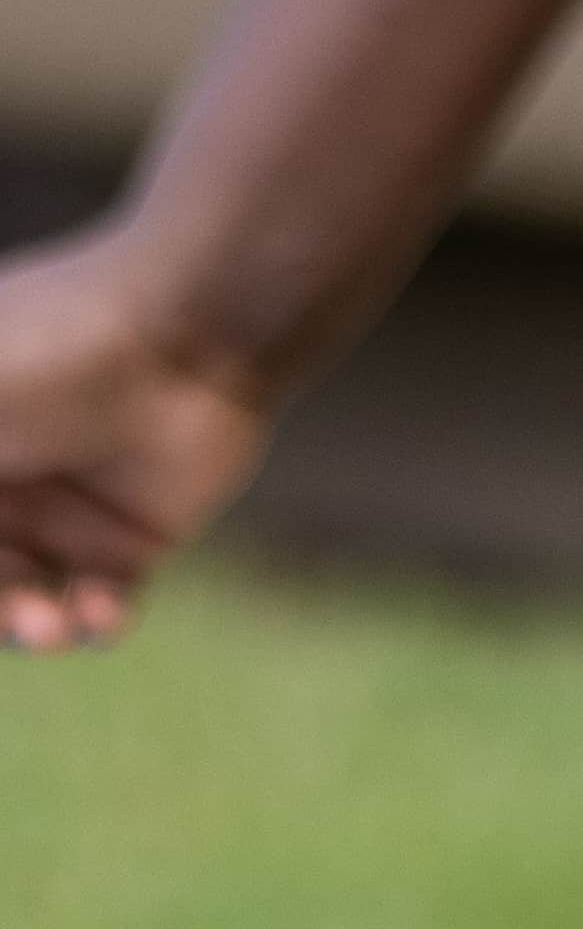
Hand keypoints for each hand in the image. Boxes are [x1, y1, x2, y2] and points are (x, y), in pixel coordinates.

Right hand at [0, 227, 276, 649]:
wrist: (201, 318)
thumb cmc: (51, 346)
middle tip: (15, 611)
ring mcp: (62, 512)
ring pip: (16, 609)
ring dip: (25, 626)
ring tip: (52, 624)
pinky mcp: (134, 535)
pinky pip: (93, 611)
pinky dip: (91, 623)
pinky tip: (102, 611)